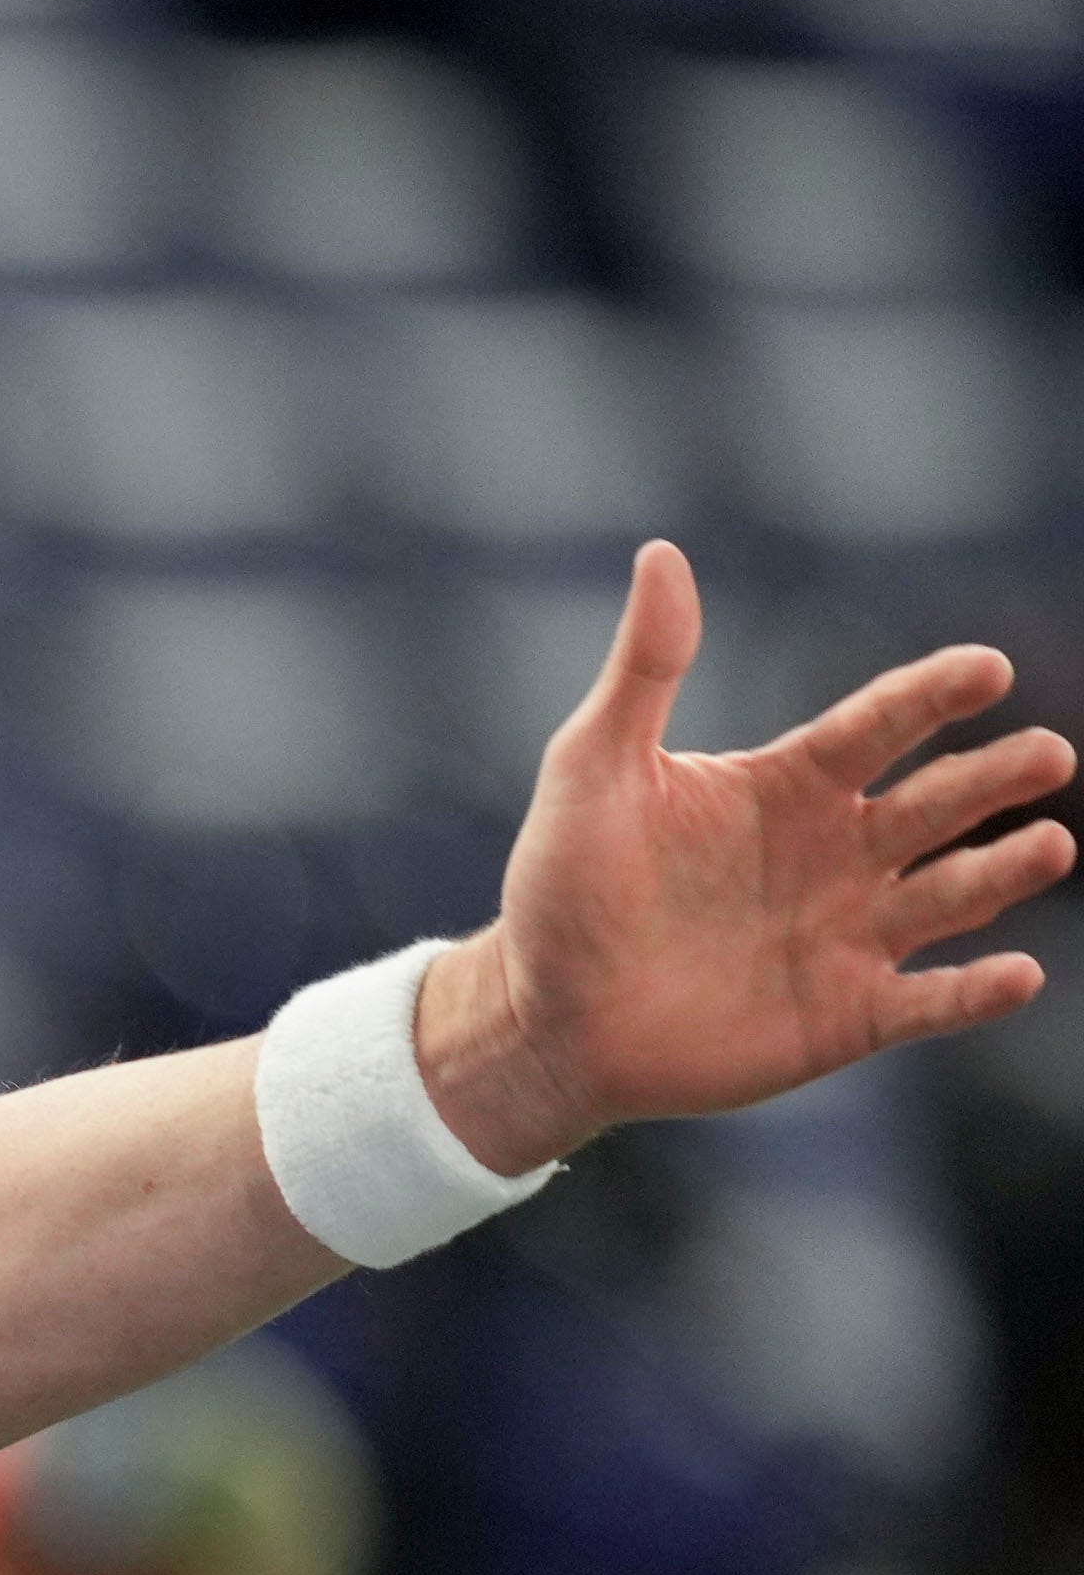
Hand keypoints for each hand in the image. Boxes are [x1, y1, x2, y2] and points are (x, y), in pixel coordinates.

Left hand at [425, 542, 1069, 1171]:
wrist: (542, 1019)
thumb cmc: (563, 890)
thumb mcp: (592, 772)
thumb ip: (643, 672)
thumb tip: (660, 555)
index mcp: (789, 786)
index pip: (879, 725)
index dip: (931, 695)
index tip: (985, 669)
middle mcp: (838, 852)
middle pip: (937, 803)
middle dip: (994, 778)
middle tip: (1046, 754)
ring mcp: (849, 934)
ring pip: (952, 894)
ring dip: (1002, 871)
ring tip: (1051, 844)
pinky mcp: (846, 1015)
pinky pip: (927, 1002)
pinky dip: (973, 993)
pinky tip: (1017, 976)